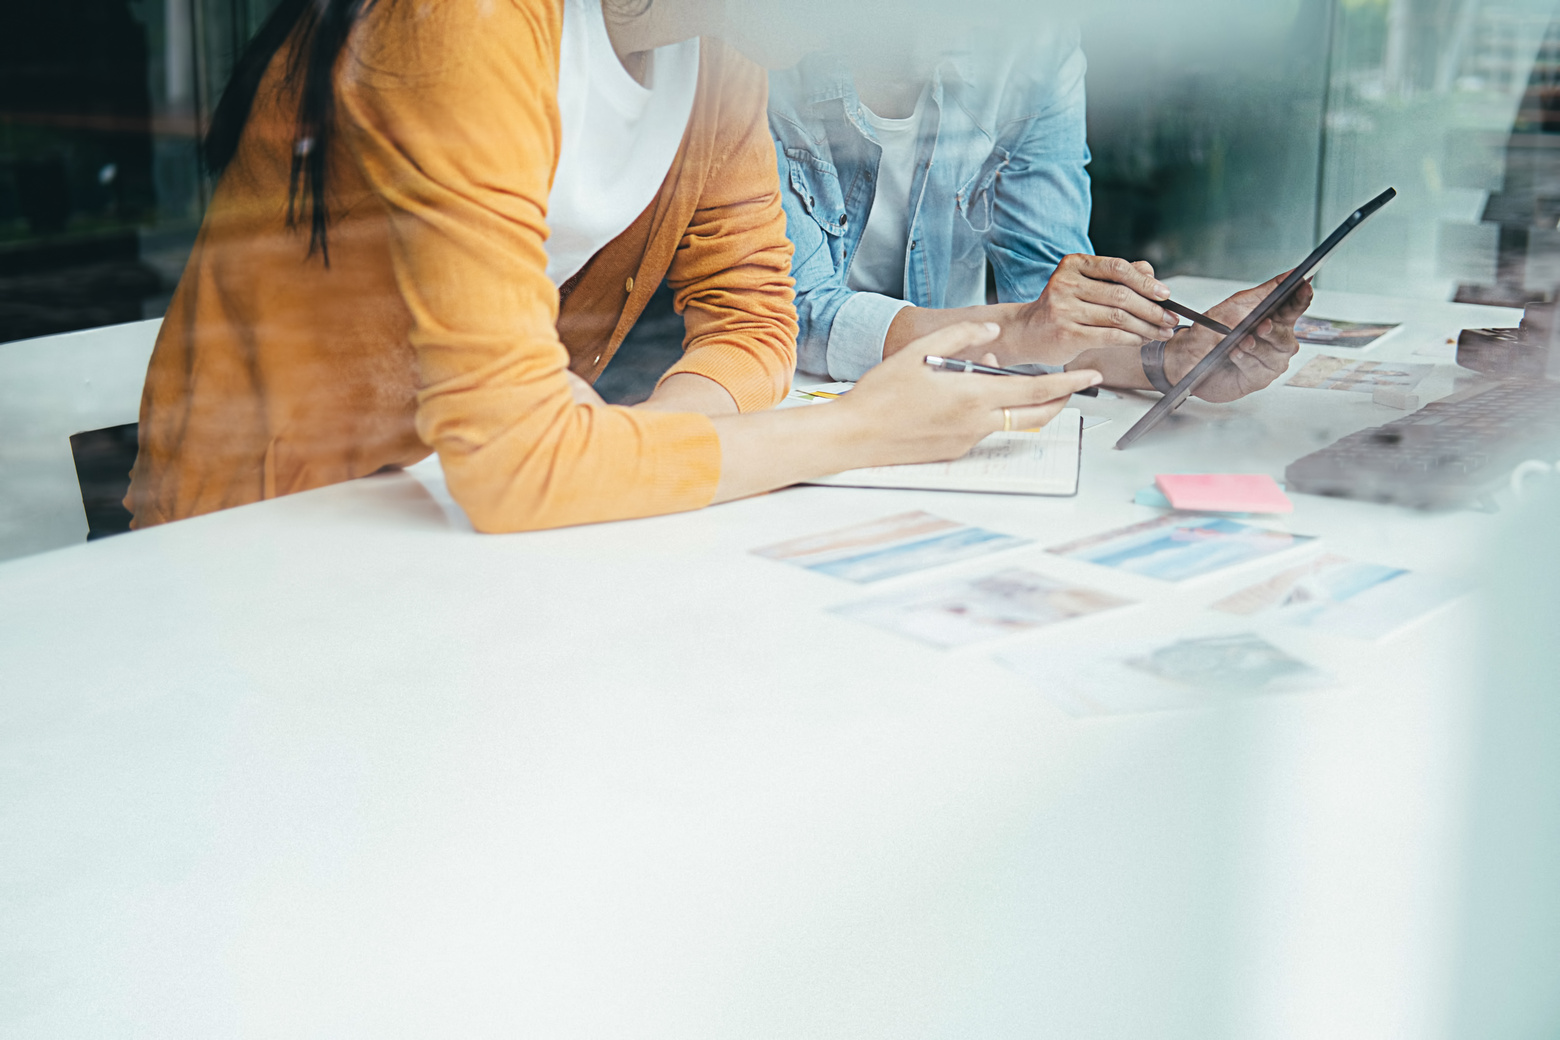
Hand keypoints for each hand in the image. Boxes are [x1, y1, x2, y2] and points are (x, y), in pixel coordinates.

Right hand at [842, 322, 1102, 466]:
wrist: (855, 436)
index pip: (1036, 391)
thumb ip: (960, 337)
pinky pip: (984, 431)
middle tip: (1071, 386)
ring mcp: (966, 442)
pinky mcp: (954, 452)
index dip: (1068, 383)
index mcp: (973, 396)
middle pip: (1035, 416)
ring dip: (1020, 405)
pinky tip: (968, 398)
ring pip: (1009, 423)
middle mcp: (976, 423)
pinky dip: (990, 414)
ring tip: (1006, 381)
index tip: (1089, 376)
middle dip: (1059, 401)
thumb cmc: (881, 394)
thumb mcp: (919, 352)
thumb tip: (990, 332)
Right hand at [1006, 255, 1178, 365]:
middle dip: (1152, 309)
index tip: (1166, 294)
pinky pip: (1109, 336)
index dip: (1146, 282)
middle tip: (1170, 319)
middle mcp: (1066, 284)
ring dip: (1146, 327)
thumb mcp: (1085, 284)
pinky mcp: (1066, 334)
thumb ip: (1116, 277)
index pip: (1117, 268)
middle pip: (1121, 295)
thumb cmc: (1061, 308)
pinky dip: (1131, 339)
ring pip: (1118, 317)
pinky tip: (1141, 340)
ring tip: (1161, 332)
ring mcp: (1064, 310)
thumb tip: (1151, 275)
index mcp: (1073, 265)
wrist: (1026, 332)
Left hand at [1164, 275, 1313, 402]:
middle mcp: (1277, 340)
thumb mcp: (1237, 305)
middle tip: (1261, 326)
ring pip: (1275, 354)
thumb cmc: (1212, 329)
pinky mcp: (1259, 378)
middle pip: (1287, 336)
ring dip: (1255, 347)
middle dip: (1274, 331)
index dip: (1303, 297)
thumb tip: (1292, 274)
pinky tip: (1234, 355)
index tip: (1304, 286)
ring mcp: (1270, 361)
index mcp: (1275, 318)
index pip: (1296, 306)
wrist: (1188, 356)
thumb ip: (1266, 291)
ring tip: (1239, 342)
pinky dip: (1245, 361)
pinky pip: (1259, 370)